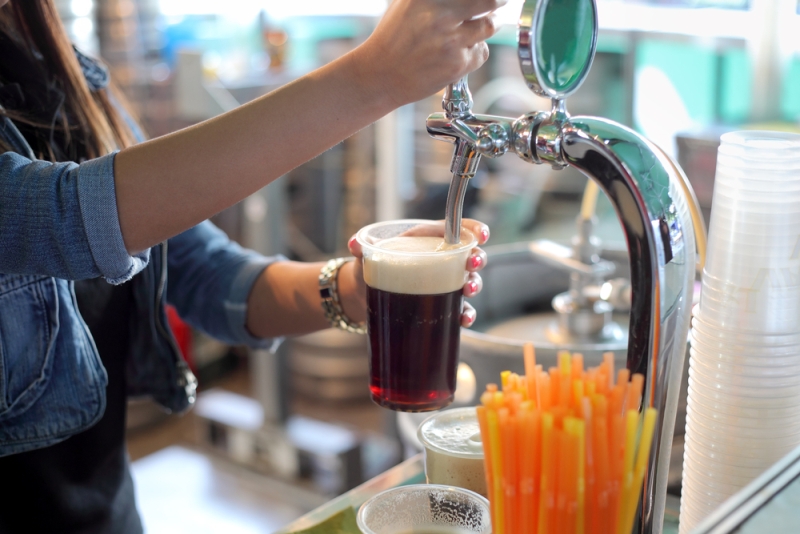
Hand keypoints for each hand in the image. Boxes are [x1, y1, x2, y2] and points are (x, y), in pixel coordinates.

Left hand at [341, 219, 489, 327]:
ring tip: (468, 290)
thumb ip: (362, 247)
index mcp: (428, 241)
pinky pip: (458, 310)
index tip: (482, 235)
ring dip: (474, 285)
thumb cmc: (370, 265)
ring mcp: (441, 284)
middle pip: (469, 256)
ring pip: (468, 282)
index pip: (457, 230)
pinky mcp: (438, 305)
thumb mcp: (367, 254)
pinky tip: (464, 319)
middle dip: (477, 259)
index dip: (474, 229)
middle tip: (473, 264)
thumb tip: (354, 244)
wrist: (361, 294)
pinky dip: (465, 315)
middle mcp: (440, 261)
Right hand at [351, 0, 507, 107]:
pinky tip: (458, 52)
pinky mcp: (457, 64)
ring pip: (489, 26)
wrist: (381, 75)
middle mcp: (440, 16)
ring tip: (469, 30)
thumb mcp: (408, 3)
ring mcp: (451, 41)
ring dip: (485, 26)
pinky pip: (481, 51)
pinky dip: (475, 51)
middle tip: (497, 2)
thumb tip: (467, 0)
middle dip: (496, 1)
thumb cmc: (394, 37)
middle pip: (489, 0)